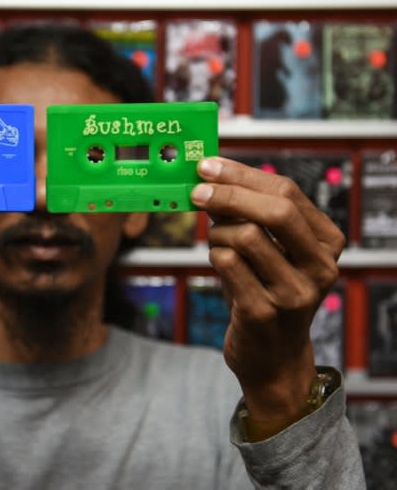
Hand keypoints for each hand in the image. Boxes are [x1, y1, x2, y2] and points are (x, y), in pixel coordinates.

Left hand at [190, 157, 344, 423]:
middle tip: (197, 191)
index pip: (286, 191)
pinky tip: (218, 264)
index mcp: (326, 242)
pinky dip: (214, 255)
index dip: (242, 174)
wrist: (273, 358)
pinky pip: (226, 264)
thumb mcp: (267, 251)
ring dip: (217, 232)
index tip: (208, 165)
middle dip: (229, 194)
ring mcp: (294, 293)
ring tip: (216, 242)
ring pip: (245, 236)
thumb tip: (211, 176)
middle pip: (275, 210)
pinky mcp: (264, 313)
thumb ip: (246, 214)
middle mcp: (320, 267)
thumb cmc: (266, 293)